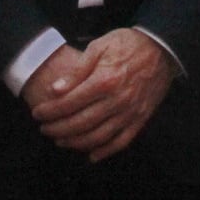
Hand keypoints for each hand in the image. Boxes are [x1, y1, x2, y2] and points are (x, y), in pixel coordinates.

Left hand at [28, 29, 175, 161]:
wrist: (162, 48)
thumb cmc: (127, 44)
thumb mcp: (99, 46)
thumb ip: (77, 70)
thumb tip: (56, 89)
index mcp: (105, 80)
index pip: (70, 102)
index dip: (50, 111)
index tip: (37, 114)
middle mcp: (117, 100)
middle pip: (81, 123)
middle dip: (58, 129)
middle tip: (44, 129)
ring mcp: (130, 112)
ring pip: (98, 136)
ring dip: (76, 142)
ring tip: (60, 140)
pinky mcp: (141, 118)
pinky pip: (121, 141)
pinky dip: (105, 151)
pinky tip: (91, 155)